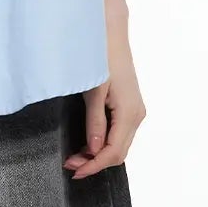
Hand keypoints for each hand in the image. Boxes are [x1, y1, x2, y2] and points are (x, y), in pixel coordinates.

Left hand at [63, 15, 143, 179]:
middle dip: (94, 163)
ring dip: (98, 154)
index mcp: (129, 114)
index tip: (74, 171)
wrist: (110, 35)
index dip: (93, 165)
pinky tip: (87, 143)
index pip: (113, 152)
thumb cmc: (101, 58)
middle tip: (70, 164)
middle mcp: (137, 116)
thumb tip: (94, 150)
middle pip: (118, 153)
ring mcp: (135, 112)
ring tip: (75, 156)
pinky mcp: (130, 108)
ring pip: (119, 145)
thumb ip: (95, 122)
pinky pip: (119, 134)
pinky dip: (103, 144)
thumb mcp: (94, 91)